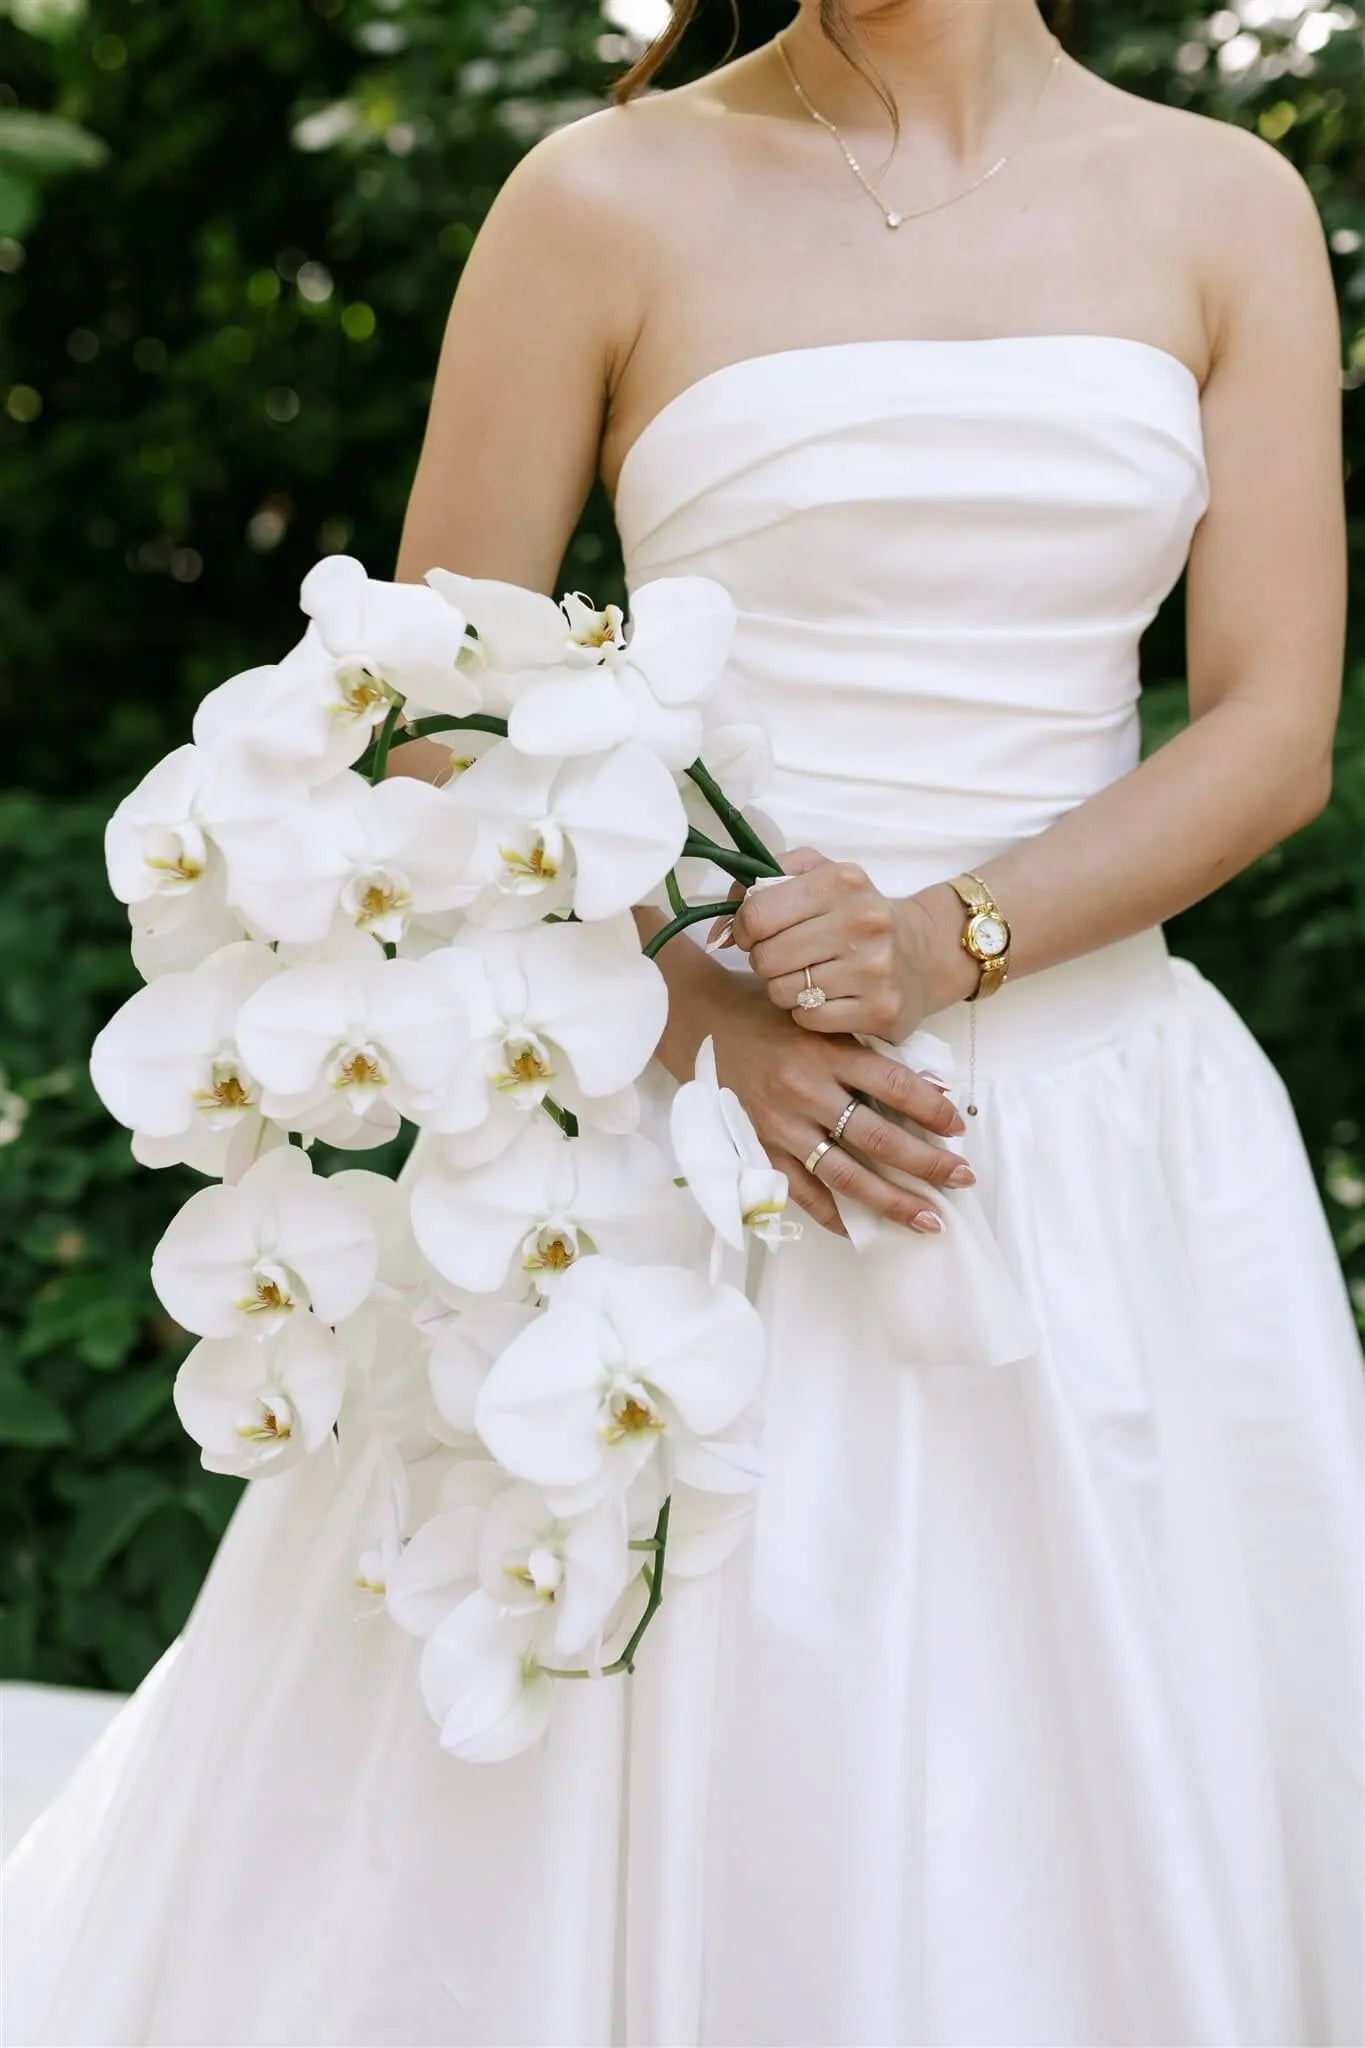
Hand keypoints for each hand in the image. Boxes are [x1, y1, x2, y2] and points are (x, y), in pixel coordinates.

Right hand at [706, 976, 972, 1238]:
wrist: (696, 1020)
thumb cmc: (763, 1014)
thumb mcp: (819, 1020)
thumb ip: (866, 1052)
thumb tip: (929, 1090)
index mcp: (826, 1052)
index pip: (894, 1086)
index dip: (932, 1110)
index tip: (958, 1129)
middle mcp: (805, 1091)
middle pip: (879, 1138)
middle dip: (928, 1163)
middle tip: (963, 1180)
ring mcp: (779, 1124)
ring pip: (846, 1175)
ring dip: (892, 1201)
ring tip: (928, 1219)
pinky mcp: (758, 1147)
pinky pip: (800, 1192)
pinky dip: (832, 1215)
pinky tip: (862, 1230)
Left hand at [728, 849, 940, 1041]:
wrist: (926, 953)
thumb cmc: (858, 913)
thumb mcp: (820, 875)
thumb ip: (765, 879)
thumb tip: (722, 922)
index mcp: (841, 881)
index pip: (757, 913)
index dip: (743, 929)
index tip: (753, 934)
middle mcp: (862, 921)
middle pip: (766, 957)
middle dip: (765, 961)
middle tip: (784, 959)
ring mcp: (874, 969)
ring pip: (783, 992)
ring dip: (785, 988)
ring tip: (808, 977)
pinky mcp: (881, 1010)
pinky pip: (808, 1019)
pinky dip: (807, 1012)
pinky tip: (826, 998)